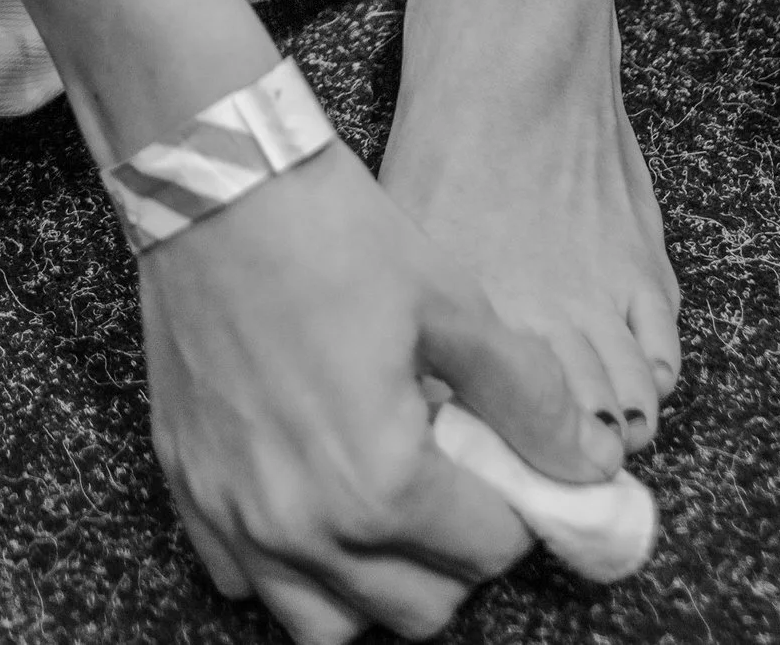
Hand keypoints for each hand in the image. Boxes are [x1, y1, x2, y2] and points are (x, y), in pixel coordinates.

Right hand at [139, 138, 619, 642]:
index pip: (488, 552)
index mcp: (381, 481)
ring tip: (387, 503)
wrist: (213, 180)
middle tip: (455, 480)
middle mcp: (305, 525)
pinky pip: (246, 583)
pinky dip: (288, 564)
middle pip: (419, 610)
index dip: (514, 505)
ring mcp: (237, 518)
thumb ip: (527, 396)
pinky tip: (311, 495)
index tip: (506, 461)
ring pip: (328, 624)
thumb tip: (589, 463)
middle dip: (454, 554)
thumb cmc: (334, 231)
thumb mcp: (449, 301)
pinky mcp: (189, 492)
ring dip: (373, 583)